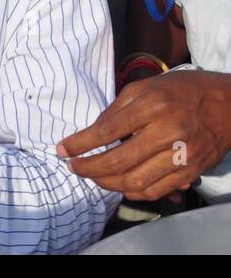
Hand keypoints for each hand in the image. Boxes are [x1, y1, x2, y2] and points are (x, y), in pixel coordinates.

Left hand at [59, 69, 230, 200]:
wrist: (229, 104)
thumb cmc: (183, 91)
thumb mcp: (147, 86)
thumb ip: (116, 109)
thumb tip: (92, 132)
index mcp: (153, 106)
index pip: (107, 131)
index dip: (79, 144)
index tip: (62, 149)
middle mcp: (168, 133)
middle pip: (118, 161)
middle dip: (88, 168)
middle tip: (73, 166)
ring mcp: (182, 156)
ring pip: (134, 181)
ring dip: (106, 183)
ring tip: (92, 176)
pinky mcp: (191, 172)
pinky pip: (155, 190)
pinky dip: (131, 192)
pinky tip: (118, 184)